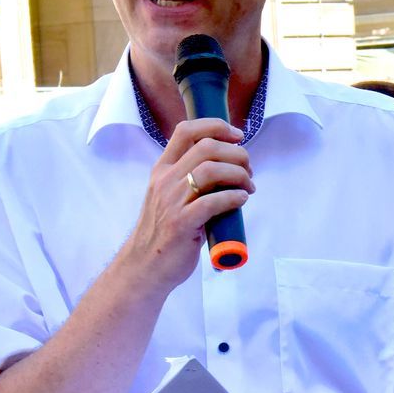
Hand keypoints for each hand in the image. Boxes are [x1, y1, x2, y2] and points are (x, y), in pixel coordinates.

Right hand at [116, 118, 251, 293]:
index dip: (216, 126)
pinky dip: (234, 197)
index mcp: (162, 169)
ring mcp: (171, 201)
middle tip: (249, 171)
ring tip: (248, 188)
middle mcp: (165, 180)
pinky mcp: (181, 223)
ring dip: (239, 176)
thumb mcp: (172, 196)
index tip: (238, 136)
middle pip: (206, 147)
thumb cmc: (165, 231)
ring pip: (211, 170)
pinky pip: (213, 202)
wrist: (144, 266)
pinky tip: (241, 201)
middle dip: (237, 154)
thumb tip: (230, 167)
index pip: (186, 130)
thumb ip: (193, 179)